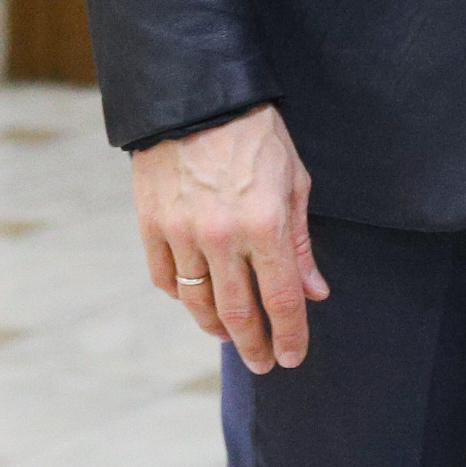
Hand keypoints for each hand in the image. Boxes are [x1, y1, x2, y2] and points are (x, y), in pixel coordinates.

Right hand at [133, 104, 327, 372]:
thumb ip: (301, 243)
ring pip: (198, 302)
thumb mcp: (295, 183)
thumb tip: (314, 292)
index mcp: (265, 225)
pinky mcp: (151, 227)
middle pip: (238, 311)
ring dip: (217, 327)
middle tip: (264, 364)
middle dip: (254, 345)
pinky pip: (166, 279)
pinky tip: (198, 302)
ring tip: (233, 338)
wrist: (197, 102)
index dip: (289, 334)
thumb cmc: (258, 137)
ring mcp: (181, 234)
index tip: (293, 357)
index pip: (281, 298)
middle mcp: (221, 237)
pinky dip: (183, 297)